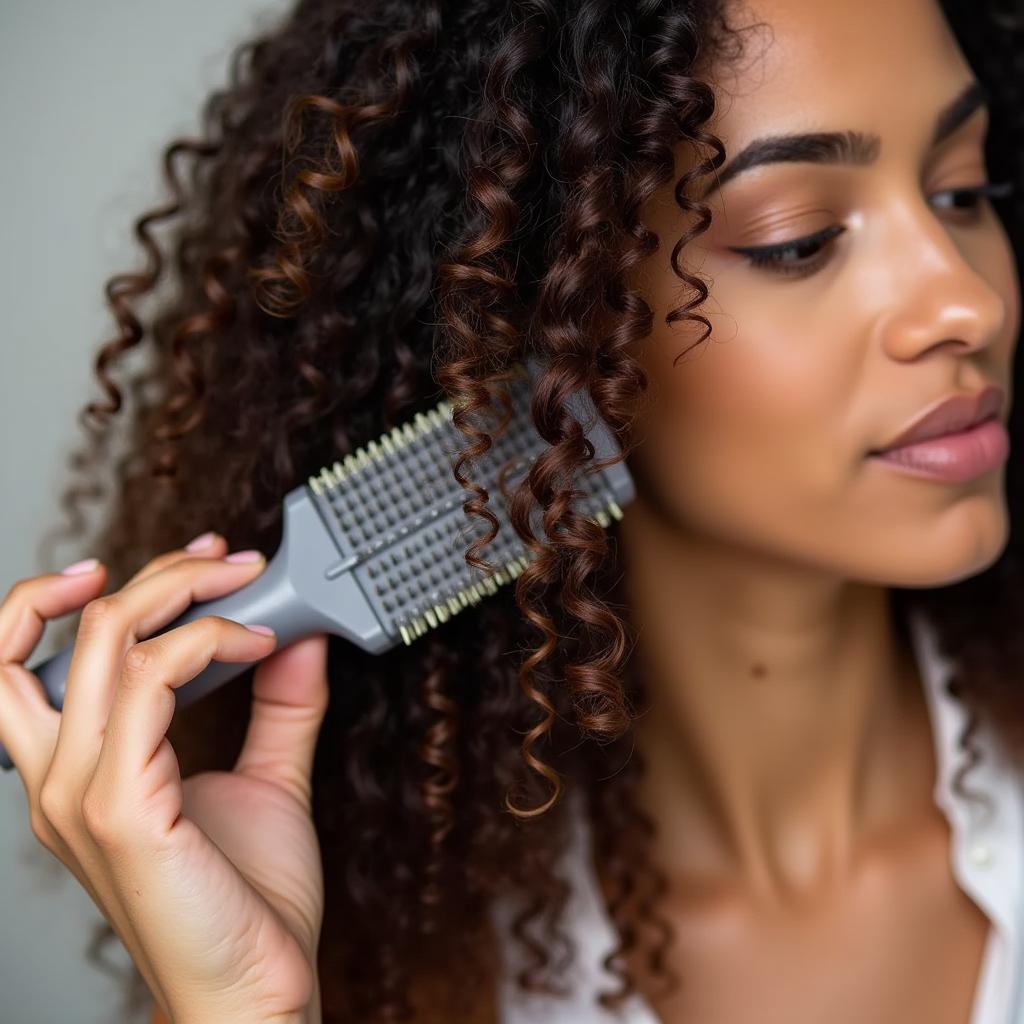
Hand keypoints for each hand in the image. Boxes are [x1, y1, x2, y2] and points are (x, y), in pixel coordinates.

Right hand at [0, 535, 328, 1023]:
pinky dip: (209, 643)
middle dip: (150, 574)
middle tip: (223, 561)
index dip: (95, 591)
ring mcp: (81, 791)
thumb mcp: (268, 777)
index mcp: (79, 769)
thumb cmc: (246, 900)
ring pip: (109, 639)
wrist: (255, 989)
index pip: (35, 654)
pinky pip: (153, 682)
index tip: (189, 565)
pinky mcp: (119, 807)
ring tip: (245, 587)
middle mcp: (62, 776)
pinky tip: (259, 648)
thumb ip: (278, 705)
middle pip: (70, 629)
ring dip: (184, 593)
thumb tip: (296, 634)